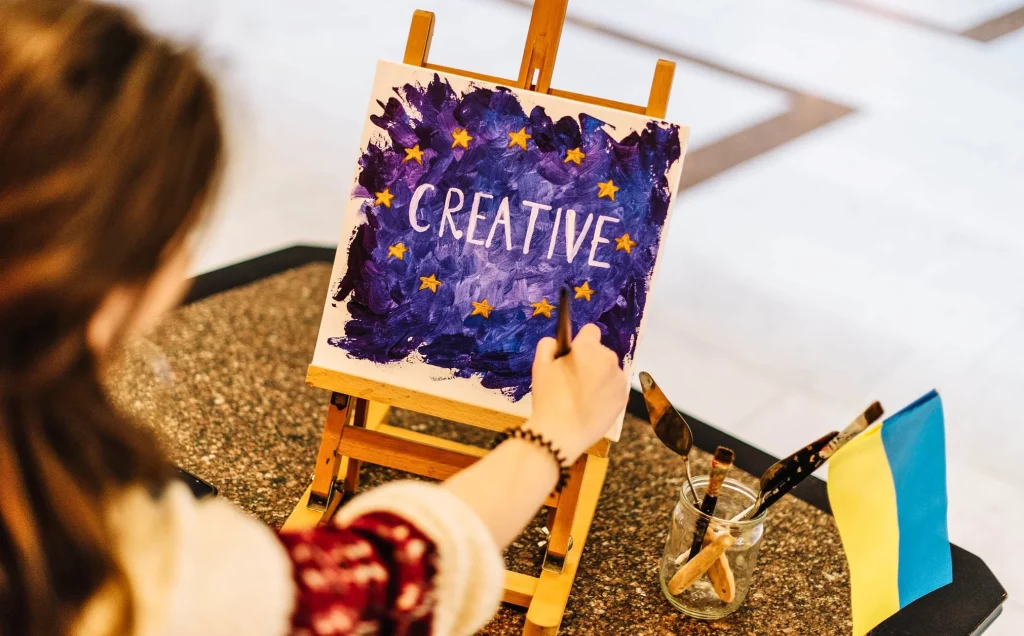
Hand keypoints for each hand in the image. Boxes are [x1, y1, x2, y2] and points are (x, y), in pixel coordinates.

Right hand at [526, 324, 628, 462]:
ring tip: (582, 397)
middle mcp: (609, 359)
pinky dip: (606, 394)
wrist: (561, 433)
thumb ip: (548, 345)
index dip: (580, 342)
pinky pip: (614, 389)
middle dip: (590, 361)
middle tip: (572, 380)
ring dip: (599, 377)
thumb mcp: (539, 365)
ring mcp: (619, 380)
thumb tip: (556, 342)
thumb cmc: (548, 397)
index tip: (571, 356)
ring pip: (608, 371)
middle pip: (600, 353)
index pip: (591, 331)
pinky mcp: (624, 398)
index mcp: (589, 348)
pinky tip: (591, 407)